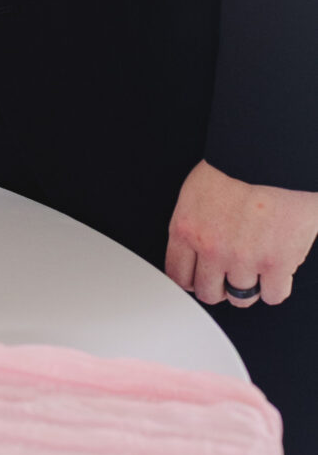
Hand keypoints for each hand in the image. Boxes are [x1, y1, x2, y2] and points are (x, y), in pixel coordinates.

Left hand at [164, 158, 317, 307]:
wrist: (273, 156)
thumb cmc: (238, 166)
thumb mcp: (196, 192)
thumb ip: (193, 225)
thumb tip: (192, 253)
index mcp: (186, 229)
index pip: (178, 276)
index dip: (192, 280)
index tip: (199, 279)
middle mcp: (212, 249)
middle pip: (209, 293)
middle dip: (219, 286)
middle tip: (229, 274)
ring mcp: (245, 260)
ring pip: (241, 298)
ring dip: (249, 286)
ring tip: (255, 266)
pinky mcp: (277, 264)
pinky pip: (273, 296)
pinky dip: (276, 287)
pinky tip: (276, 270)